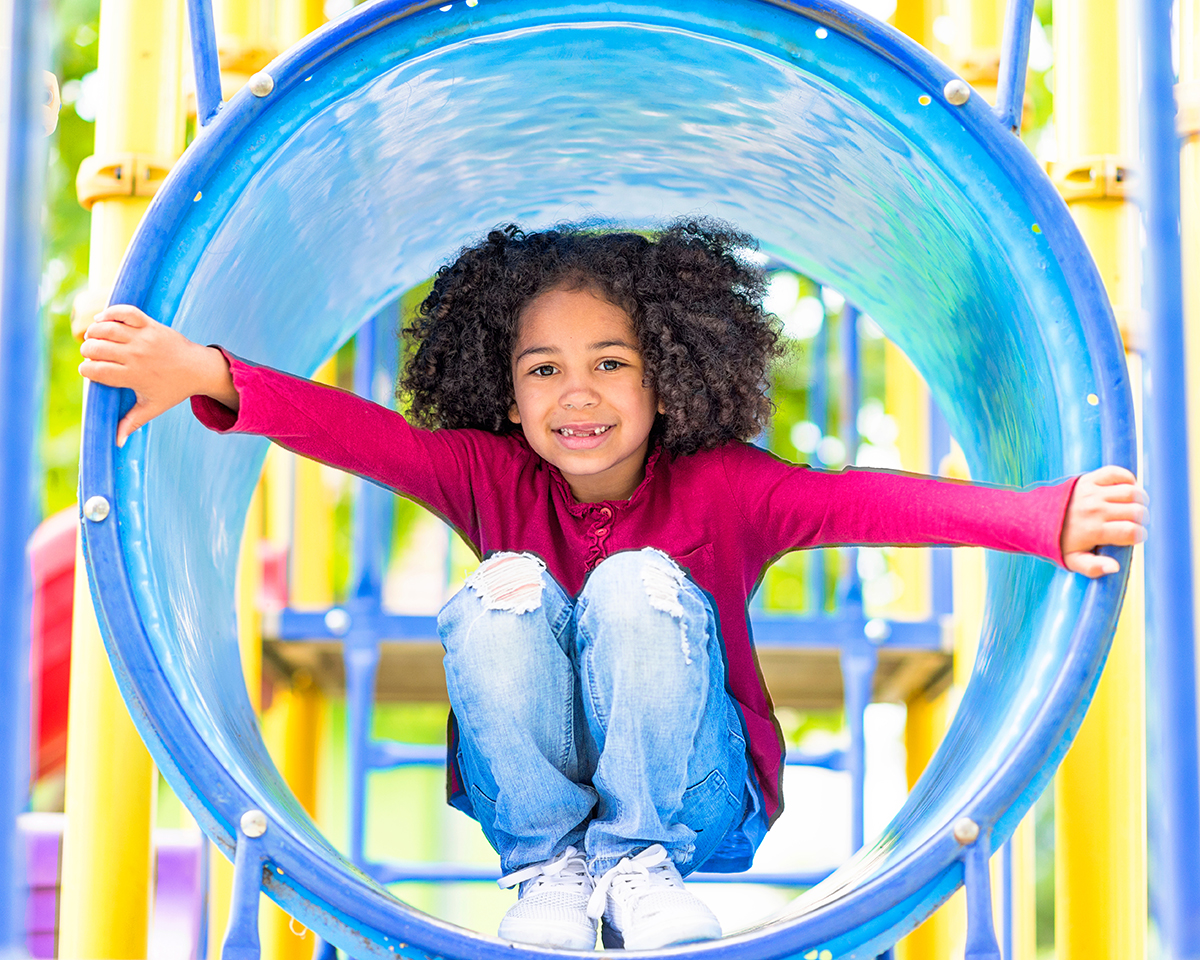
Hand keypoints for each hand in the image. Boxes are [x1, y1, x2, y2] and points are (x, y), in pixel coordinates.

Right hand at [79, 304, 238, 446]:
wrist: (198, 369)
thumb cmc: (173, 389)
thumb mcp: (152, 407)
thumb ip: (131, 423)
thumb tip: (116, 443)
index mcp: (132, 376)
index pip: (94, 370)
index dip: (86, 370)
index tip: (92, 372)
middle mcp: (135, 355)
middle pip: (94, 348)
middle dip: (87, 351)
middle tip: (94, 355)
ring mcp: (143, 337)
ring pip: (105, 328)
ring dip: (94, 332)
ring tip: (96, 338)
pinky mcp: (150, 324)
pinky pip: (124, 311)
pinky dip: (109, 312)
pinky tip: (102, 320)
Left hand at [1060, 466, 1147, 576]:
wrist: (1036, 517)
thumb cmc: (1059, 541)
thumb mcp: (1073, 560)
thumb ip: (1093, 567)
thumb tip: (1115, 567)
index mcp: (1093, 531)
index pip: (1131, 531)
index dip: (1140, 536)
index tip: (1136, 537)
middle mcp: (1094, 510)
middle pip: (1136, 511)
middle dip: (1142, 519)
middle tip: (1135, 523)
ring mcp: (1092, 492)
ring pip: (1131, 491)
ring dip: (1140, 500)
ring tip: (1134, 507)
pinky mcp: (1089, 479)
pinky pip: (1117, 473)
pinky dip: (1128, 479)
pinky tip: (1127, 489)